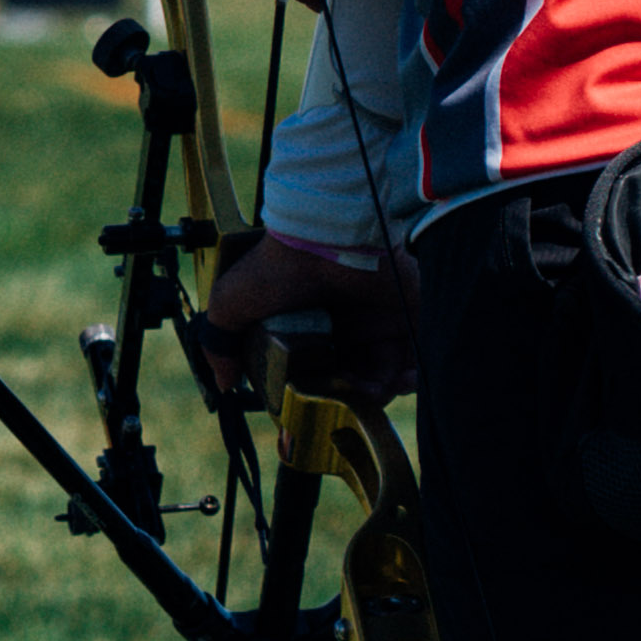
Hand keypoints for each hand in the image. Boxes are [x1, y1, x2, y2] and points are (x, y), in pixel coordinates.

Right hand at [205, 230, 414, 385]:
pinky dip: (412, 379)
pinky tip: (399, 381)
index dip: (316, 394)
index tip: (313, 404)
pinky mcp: (411, 315)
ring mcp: (382, 320)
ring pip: (387, 375)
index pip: (317, 372)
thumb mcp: (230, 303)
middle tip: (347, 401)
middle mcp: (347, 325)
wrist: (322, 235)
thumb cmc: (276, 266)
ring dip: (381, 394)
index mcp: (311, 326)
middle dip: (350, 400)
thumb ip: (219, 343)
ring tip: (373, 393)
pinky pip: (420, 359)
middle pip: (353, 379)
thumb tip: (224, 382)